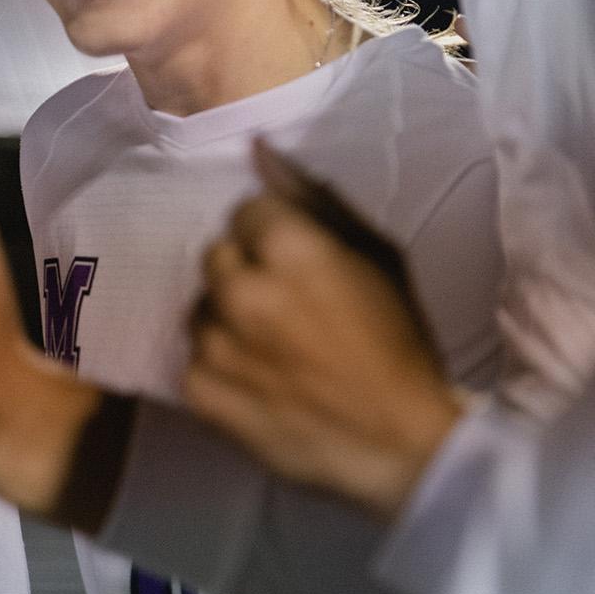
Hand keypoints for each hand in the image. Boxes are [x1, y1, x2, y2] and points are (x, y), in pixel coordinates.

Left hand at [184, 141, 461, 519]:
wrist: (402, 443)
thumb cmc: (400, 343)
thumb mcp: (376, 257)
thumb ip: (312, 199)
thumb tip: (257, 149)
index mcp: (291, 251)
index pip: (248, 212)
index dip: (276, 236)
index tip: (301, 265)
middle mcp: (243, 291)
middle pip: (218, 257)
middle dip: (247, 274)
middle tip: (286, 308)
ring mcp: (216, 344)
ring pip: (200, 308)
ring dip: (228, 320)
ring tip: (273, 348)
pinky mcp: (201, 392)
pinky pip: (192, 360)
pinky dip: (218, 368)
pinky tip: (259, 381)